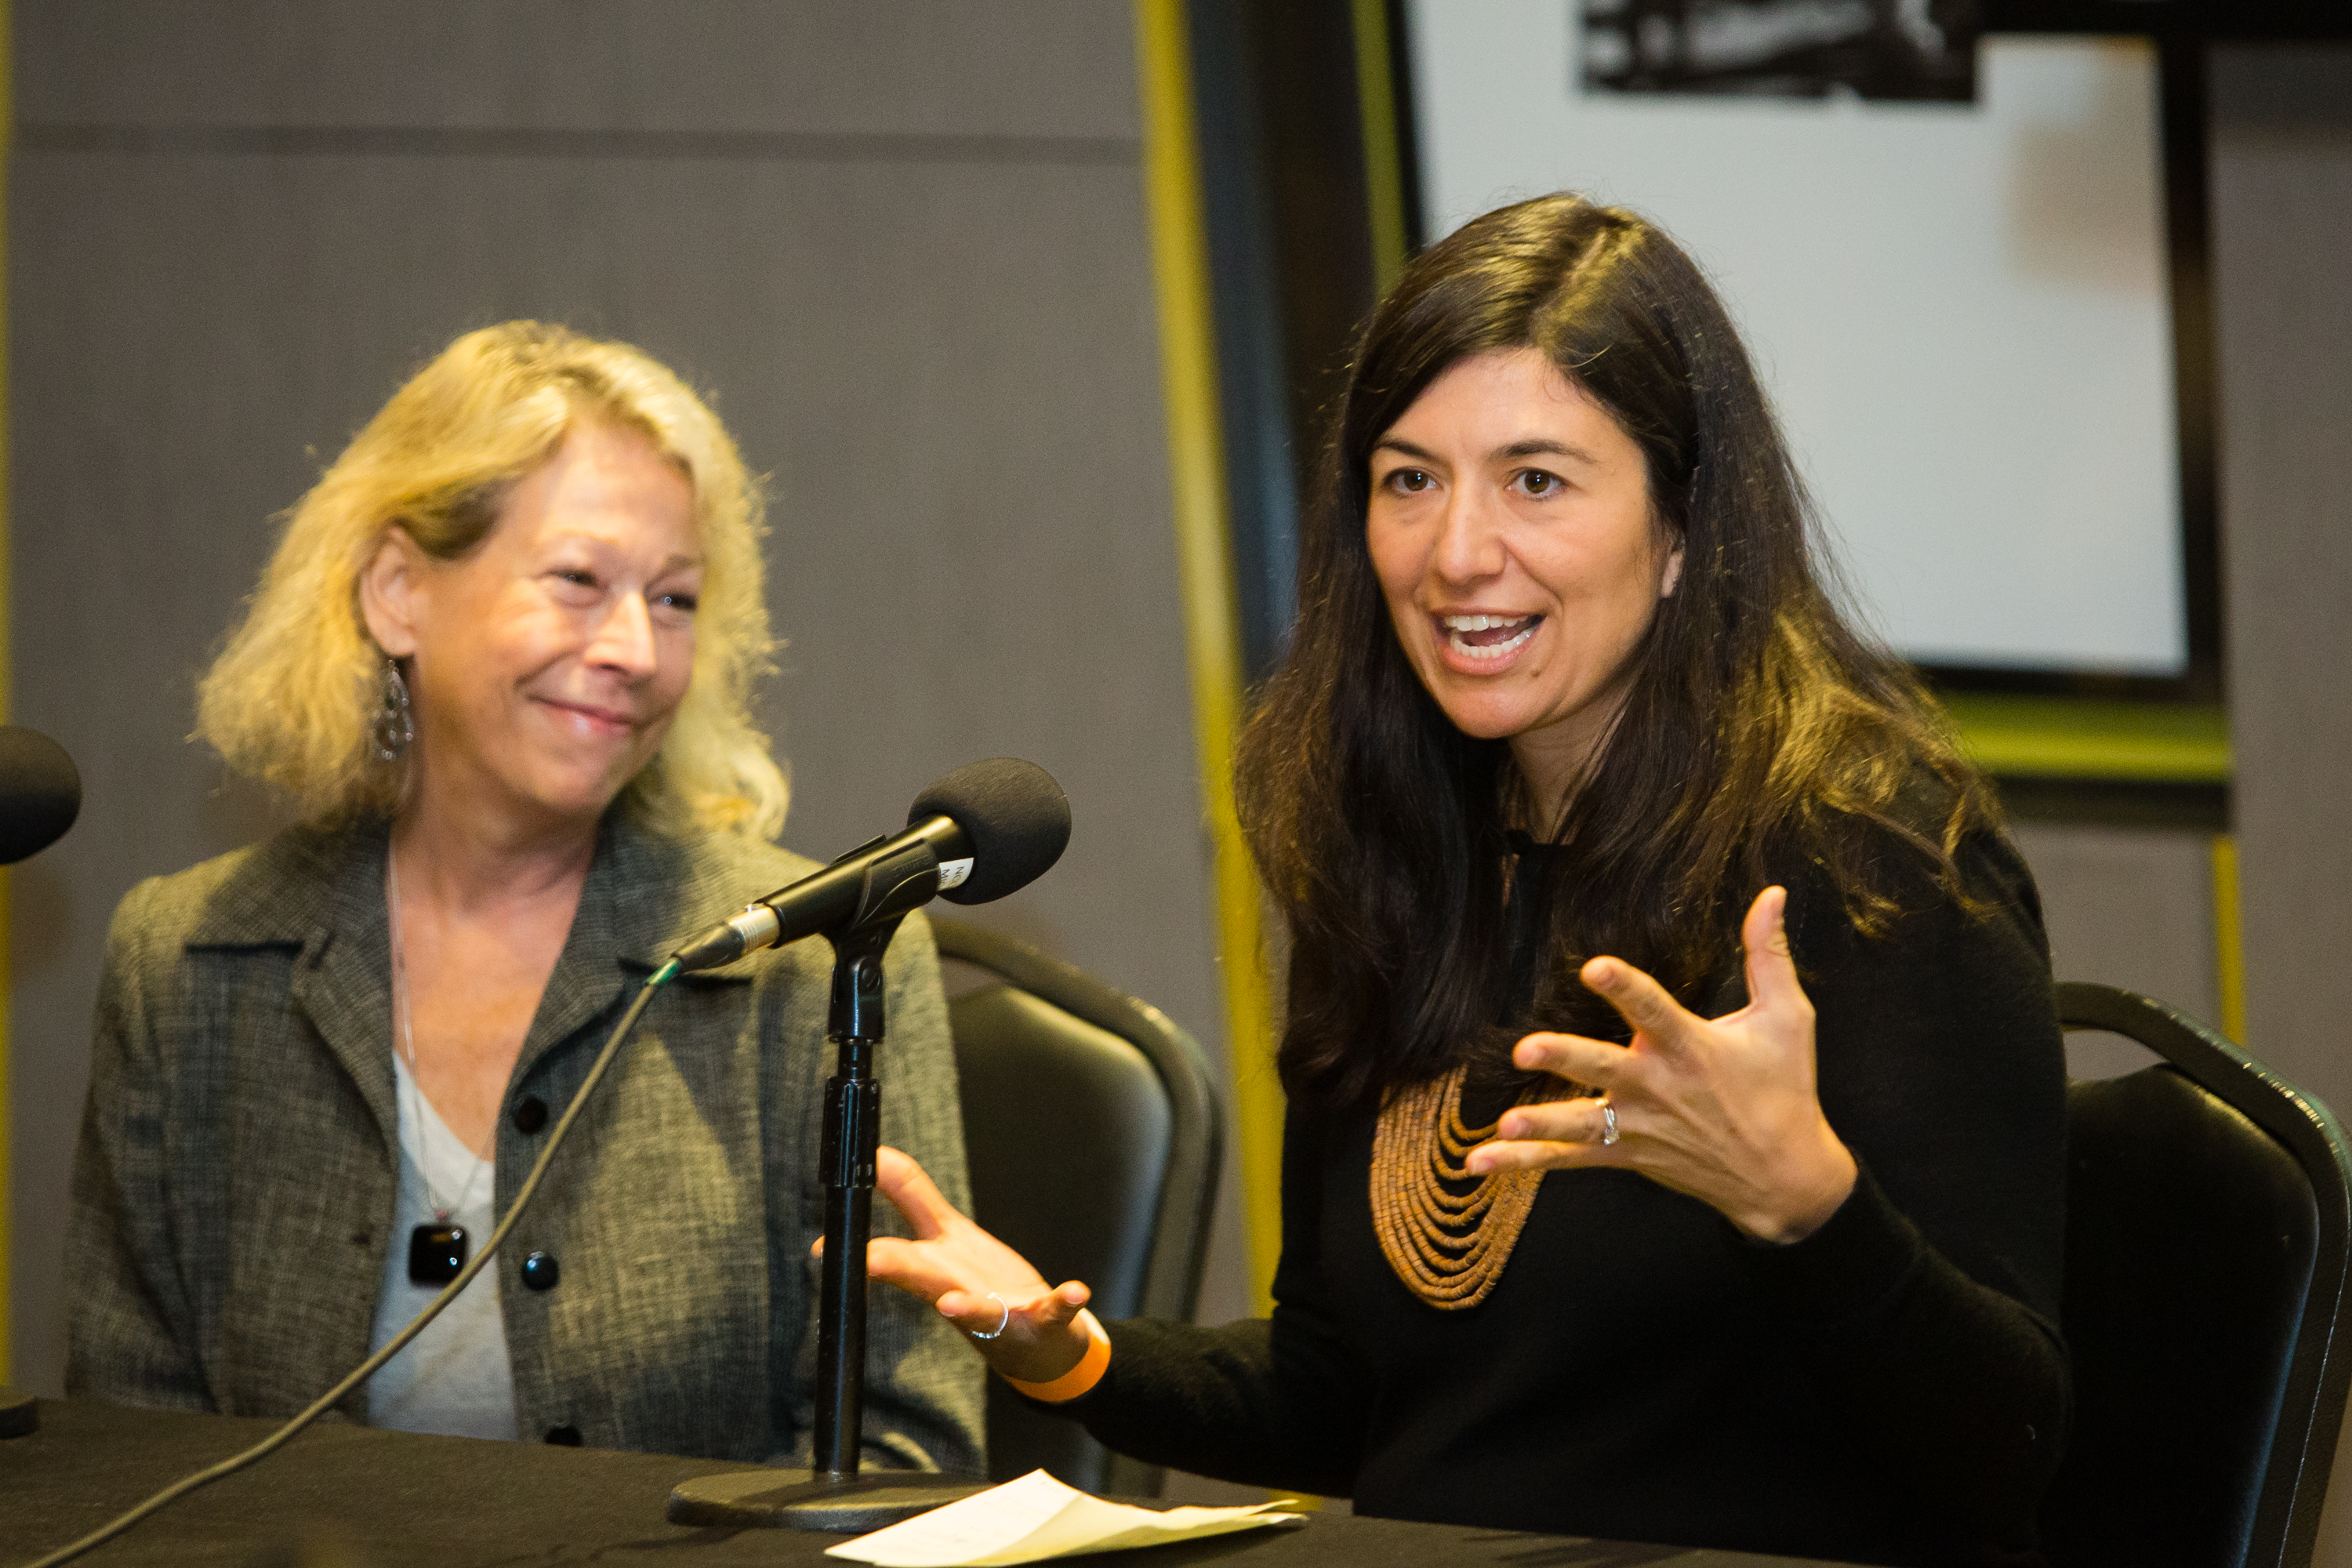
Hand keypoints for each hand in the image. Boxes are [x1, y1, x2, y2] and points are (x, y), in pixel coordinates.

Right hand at [825, 1146, 1095, 1383]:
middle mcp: (961, 1292)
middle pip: (925, 1278)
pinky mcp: (1045, 1317)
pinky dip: (1065, 1300)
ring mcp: (1002, 1309)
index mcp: (936, 1270)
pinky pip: (1055, 1309)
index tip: (819, 1248)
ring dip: (968, 1306)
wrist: (1038, 1344)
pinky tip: (1076, 1289)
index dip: (859, 1249)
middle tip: (870, 1262)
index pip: (892, 1254)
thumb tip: (876, 1155)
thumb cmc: (984, 1288)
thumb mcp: (946, 1238)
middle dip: (898, 1269)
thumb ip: (910, 1195)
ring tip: (951, 1305)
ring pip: (981, 1309)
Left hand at [1465, 886, 1857, 1242]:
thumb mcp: (1788, 1018)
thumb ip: (1769, 955)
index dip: (1624, 988)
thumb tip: (1772, 893)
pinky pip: (1571, 1160)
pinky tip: (1480, 1160)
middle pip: (1604, 1068)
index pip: (1654, 1009)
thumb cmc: (1786, 1088)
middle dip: (1566, 1059)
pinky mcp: (1629, 1155)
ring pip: (1583, 1123)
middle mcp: (1659, 1087)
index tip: (1594, 968)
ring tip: (1505, 1124)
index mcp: (1692, 1047)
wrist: (1786, 1178)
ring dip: (1543, 1123)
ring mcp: (1641, 1126)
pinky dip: (1526, 1163)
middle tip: (1526, 1049)